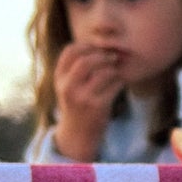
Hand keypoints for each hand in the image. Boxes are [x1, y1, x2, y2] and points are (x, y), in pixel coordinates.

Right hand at [52, 42, 123, 160]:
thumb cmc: (76, 107)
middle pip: (87, 60)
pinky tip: (121, 82)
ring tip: (117, 71)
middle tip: (113, 57)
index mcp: (59, 78)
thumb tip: (95, 46)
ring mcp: (83, 97)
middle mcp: (68, 86)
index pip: (70, 51)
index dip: (86, 45)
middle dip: (102, 55)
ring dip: (113, 69)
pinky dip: (120, 81)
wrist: (78, 135)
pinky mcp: (98, 107)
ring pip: (103, 72)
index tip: (97, 48)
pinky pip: (114, 86)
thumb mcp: (67, 86)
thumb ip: (74, 69)